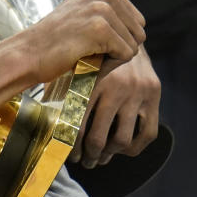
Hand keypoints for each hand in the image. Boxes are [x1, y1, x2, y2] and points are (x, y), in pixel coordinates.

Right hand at [19, 0, 144, 83]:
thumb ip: (114, 15)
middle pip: (139, 31)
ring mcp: (101, 7)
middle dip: (118, 47)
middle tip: (88, 48)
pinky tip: (85, 57)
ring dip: (112, 56)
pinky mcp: (99, 27)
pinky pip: (126, 54)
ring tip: (86, 51)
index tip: (90, 37)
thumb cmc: (59, 41)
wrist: (30, 53)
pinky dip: (109, 64)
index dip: (118, 38)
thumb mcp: (86, 14)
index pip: (137, 20)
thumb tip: (142, 29)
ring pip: (134, 45)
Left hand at [69, 46, 159, 167]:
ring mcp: (137, 92)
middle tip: (85, 161)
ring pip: (122, 140)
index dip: (71, 146)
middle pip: (98, 138)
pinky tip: (122, 150)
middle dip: (89, 156)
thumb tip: (41, 121)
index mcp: (90, 80)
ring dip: (109, 155)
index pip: (77, 125)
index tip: (69, 155)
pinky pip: (147, 134)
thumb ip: (59, 90)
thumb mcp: (72, 68)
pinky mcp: (154, 95)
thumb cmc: (91, 55)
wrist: (124, 34)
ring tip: (100, 158)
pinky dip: (134, 148)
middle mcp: (115, 86)